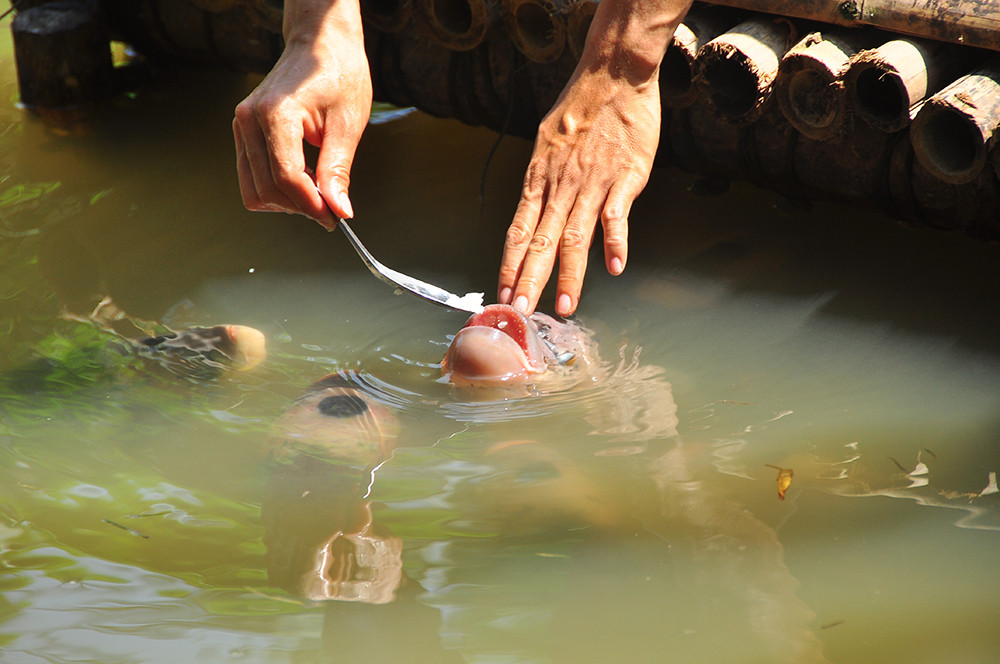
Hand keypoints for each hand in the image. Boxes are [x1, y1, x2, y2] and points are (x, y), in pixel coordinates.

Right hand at [233, 0, 371, 226]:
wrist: (320, 45)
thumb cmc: (338, 74)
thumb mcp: (347, 124)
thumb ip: (338, 170)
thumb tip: (340, 210)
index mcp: (276, 113)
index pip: (286, 177)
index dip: (312, 205)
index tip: (335, 218)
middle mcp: (250, 119)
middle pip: (267, 189)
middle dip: (300, 207)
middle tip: (331, 209)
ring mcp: (242, 124)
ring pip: (253, 189)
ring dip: (286, 201)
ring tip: (317, 191)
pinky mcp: (243, 131)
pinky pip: (251, 176)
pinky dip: (276, 188)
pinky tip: (303, 180)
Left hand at [497, 66, 660, 315]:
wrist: (613, 74)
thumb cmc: (579, 108)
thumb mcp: (547, 143)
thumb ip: (543, 181)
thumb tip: (536, 213)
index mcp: (539, 179)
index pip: (518, 230)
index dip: (508, 264)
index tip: (501, 293)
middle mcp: (561, 185)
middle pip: (541, 241)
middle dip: (529, 280)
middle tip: (521, 311)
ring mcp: (593, 182)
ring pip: (576, 236)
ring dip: (570, 274)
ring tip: (565, 305)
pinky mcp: (625, 177)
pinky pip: (617, 215)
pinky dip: (615, 242)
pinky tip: (614, 268)